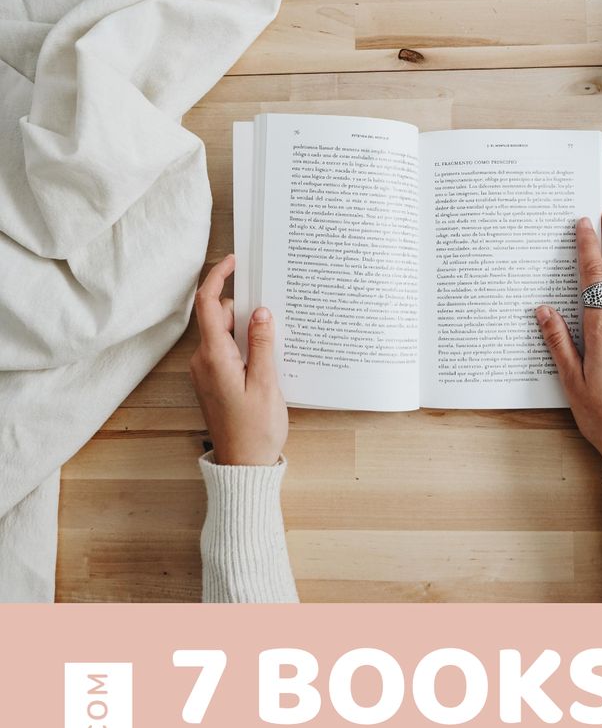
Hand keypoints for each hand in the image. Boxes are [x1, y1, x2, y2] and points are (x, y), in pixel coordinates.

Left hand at [190, 255, 287, 465]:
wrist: (243, 466)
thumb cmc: (255, 430)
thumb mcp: (266, 384)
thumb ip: (262, 344)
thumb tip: (261, 312)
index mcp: (214, 357)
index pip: (208, 304)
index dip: (218, 276)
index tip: (233, 261)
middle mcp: (203, 361)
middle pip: (219, 317)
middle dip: (244, 311)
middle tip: (274, 317)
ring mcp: (205, 372)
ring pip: (223, 335)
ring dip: (246, 332)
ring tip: (273, 347)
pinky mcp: (212, 382)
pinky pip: (225, 353)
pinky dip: (242, 348)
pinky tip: (264, 361)